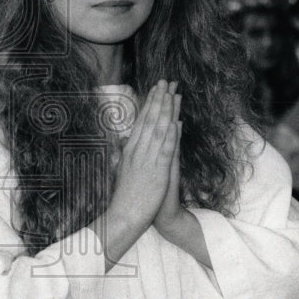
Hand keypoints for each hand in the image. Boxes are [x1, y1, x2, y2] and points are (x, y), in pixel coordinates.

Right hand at [91, 81, 179, 268]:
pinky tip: (176, 122)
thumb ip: (125, 155)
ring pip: (158, 130)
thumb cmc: (125, 197)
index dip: (150, 104)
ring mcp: (146, 160)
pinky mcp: (157, 172)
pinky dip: (170, 135)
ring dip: (166, 110)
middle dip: (159, 99)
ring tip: (173, 93)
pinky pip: (165, 150)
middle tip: (166, 81)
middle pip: (149, 120)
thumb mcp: (123, 171)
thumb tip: (126, 141)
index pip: (141, 121)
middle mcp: (137, 151)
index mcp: (129, 150)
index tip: (156, 89)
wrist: (124, 217)